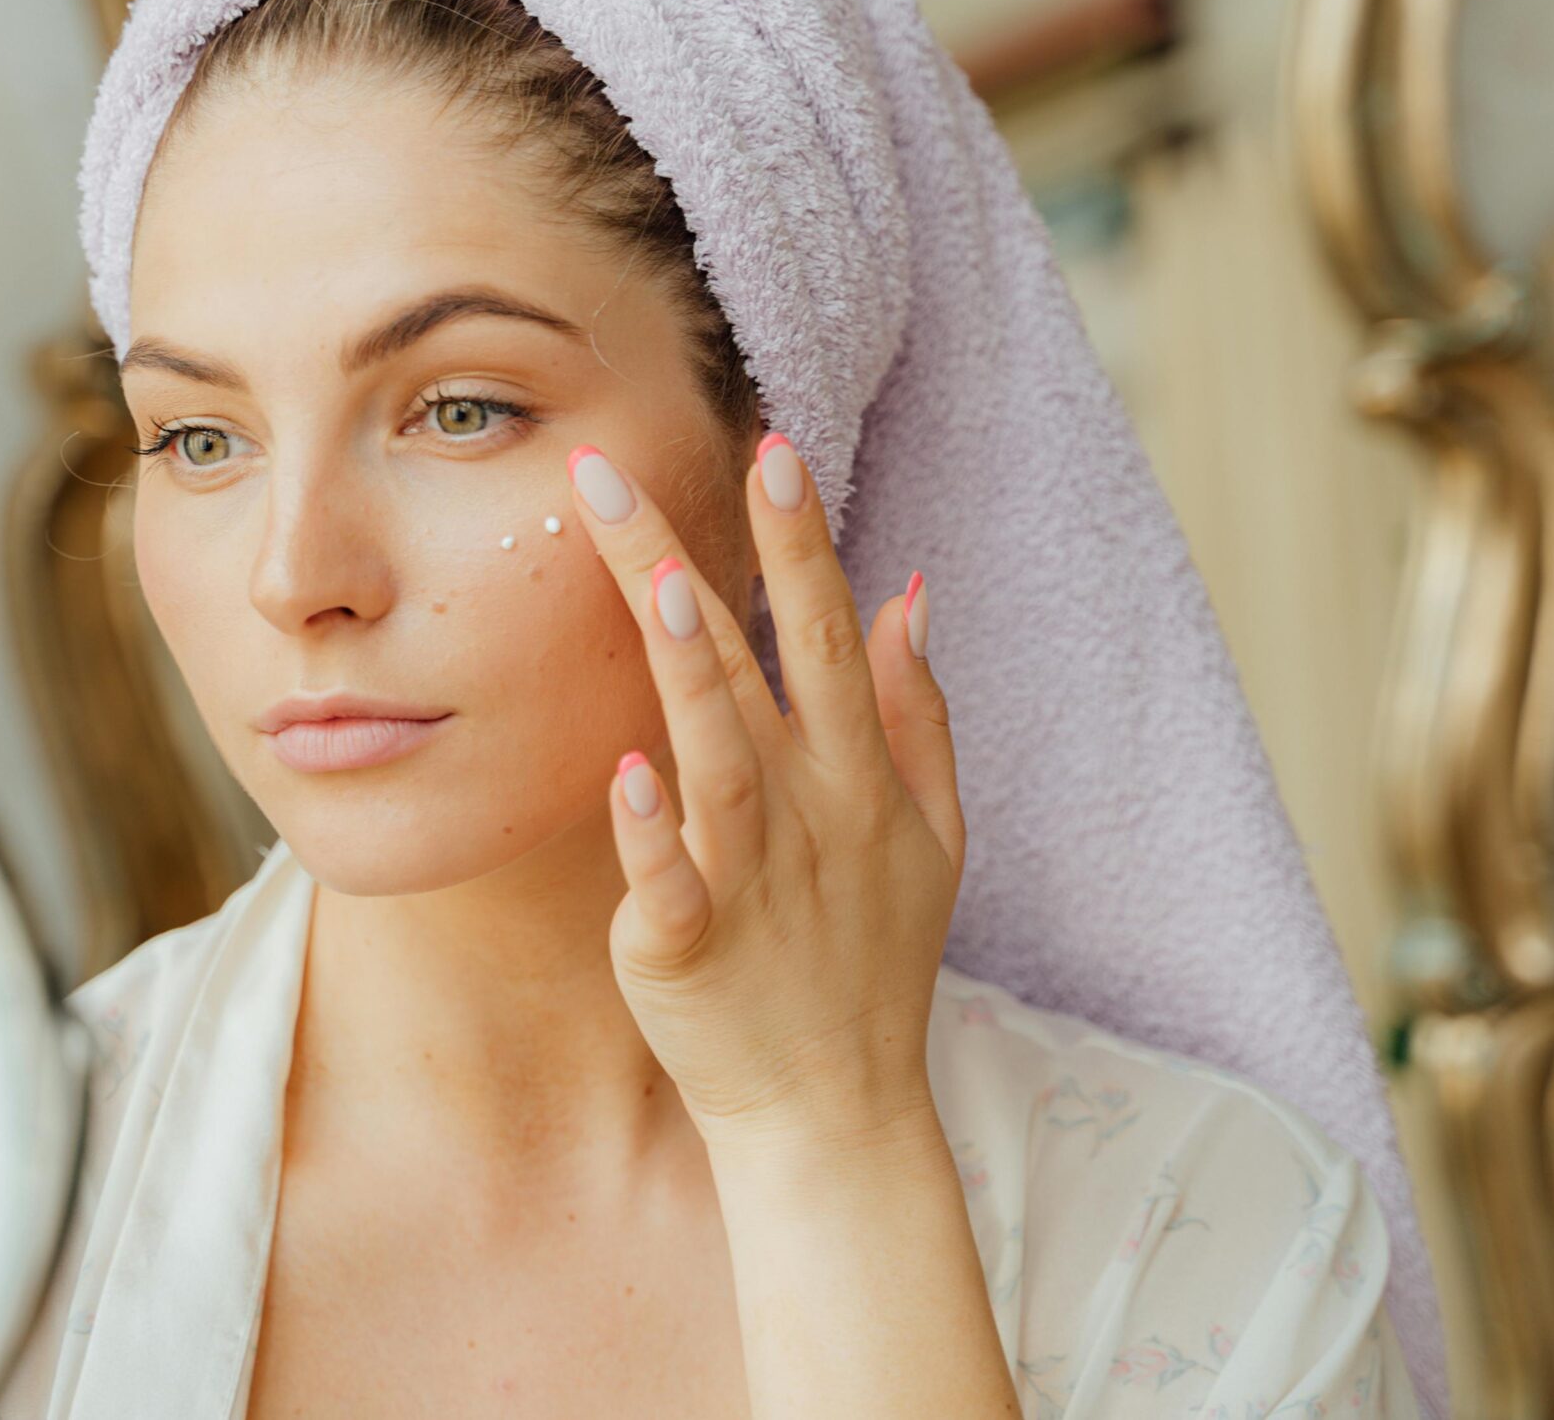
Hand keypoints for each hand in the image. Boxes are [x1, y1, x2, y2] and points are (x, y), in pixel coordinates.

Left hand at [564, 433, 966, 1162]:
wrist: (835, 1109)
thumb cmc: (872, 959)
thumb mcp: (934, 832)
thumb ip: (916, 710)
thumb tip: (907, 588)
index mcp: (855, 773)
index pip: (825, 631)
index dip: (799, 539)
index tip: (770, 445)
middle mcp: (806, 808)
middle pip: (750, 665)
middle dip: (699, 560)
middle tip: (619, 469)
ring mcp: (749, 876)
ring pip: (716, 754)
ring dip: (690, 669)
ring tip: (656, 580)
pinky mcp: (690, 946)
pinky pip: (668, 880)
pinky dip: (649, 830)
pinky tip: (623, 770)